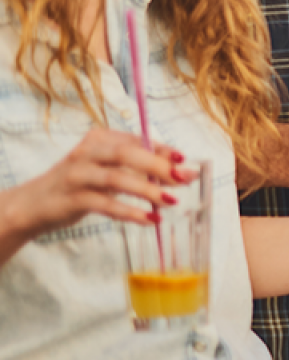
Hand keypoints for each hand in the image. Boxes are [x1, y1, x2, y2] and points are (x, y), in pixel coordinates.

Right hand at [1, 129, 189, 236]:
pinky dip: (131, 212)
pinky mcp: (72, 198)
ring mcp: (77, 175)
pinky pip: (105, 204)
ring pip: (117, 178)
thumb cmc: (78, 185)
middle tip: (184, 179)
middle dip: (159, 166)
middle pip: (127, 154)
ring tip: (171, 201)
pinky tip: (150, 219)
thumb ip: (136, 167)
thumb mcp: (105, 169)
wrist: (32, 205)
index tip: (184, 160)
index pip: (136, 140)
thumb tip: (179, 172)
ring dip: (147, 190)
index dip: (163, 150)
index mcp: (99, 139)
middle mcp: (87, 152)